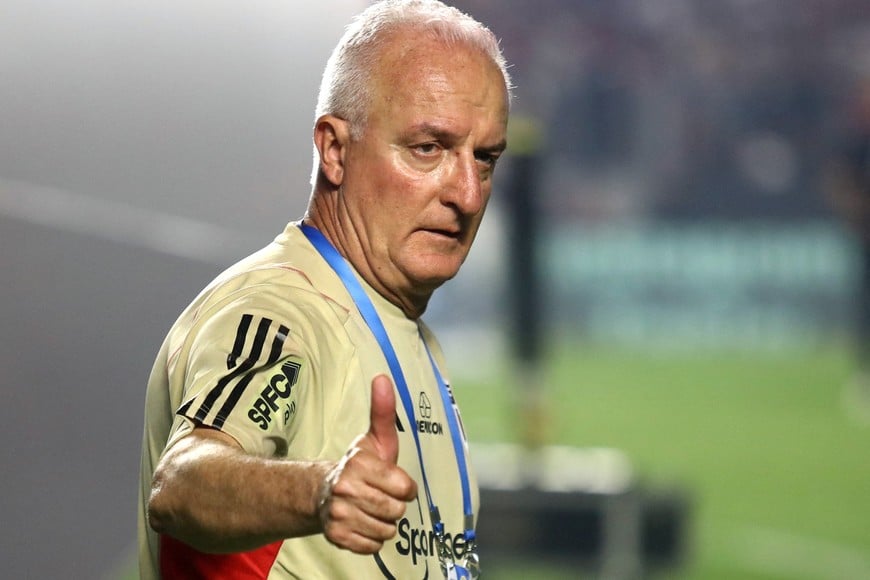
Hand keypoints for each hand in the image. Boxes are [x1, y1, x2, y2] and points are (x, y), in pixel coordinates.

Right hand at [319, 374, 417, 553]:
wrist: (323, 492)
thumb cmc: (360, 465)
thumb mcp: (375, 438)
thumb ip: (383, 411)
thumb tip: (383, 378)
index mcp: (359, 465)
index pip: (405, 488)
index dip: (404, 487)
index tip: (393, 481)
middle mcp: (346, 489)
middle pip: (396, 511)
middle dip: (394, 506)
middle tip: (381, 496)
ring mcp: (339, 514)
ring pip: (386, 531)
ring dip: (383, 523)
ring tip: (370, 509)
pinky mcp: (336, 537)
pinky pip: (372, 547)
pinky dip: (371, 539)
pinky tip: (362, 523)